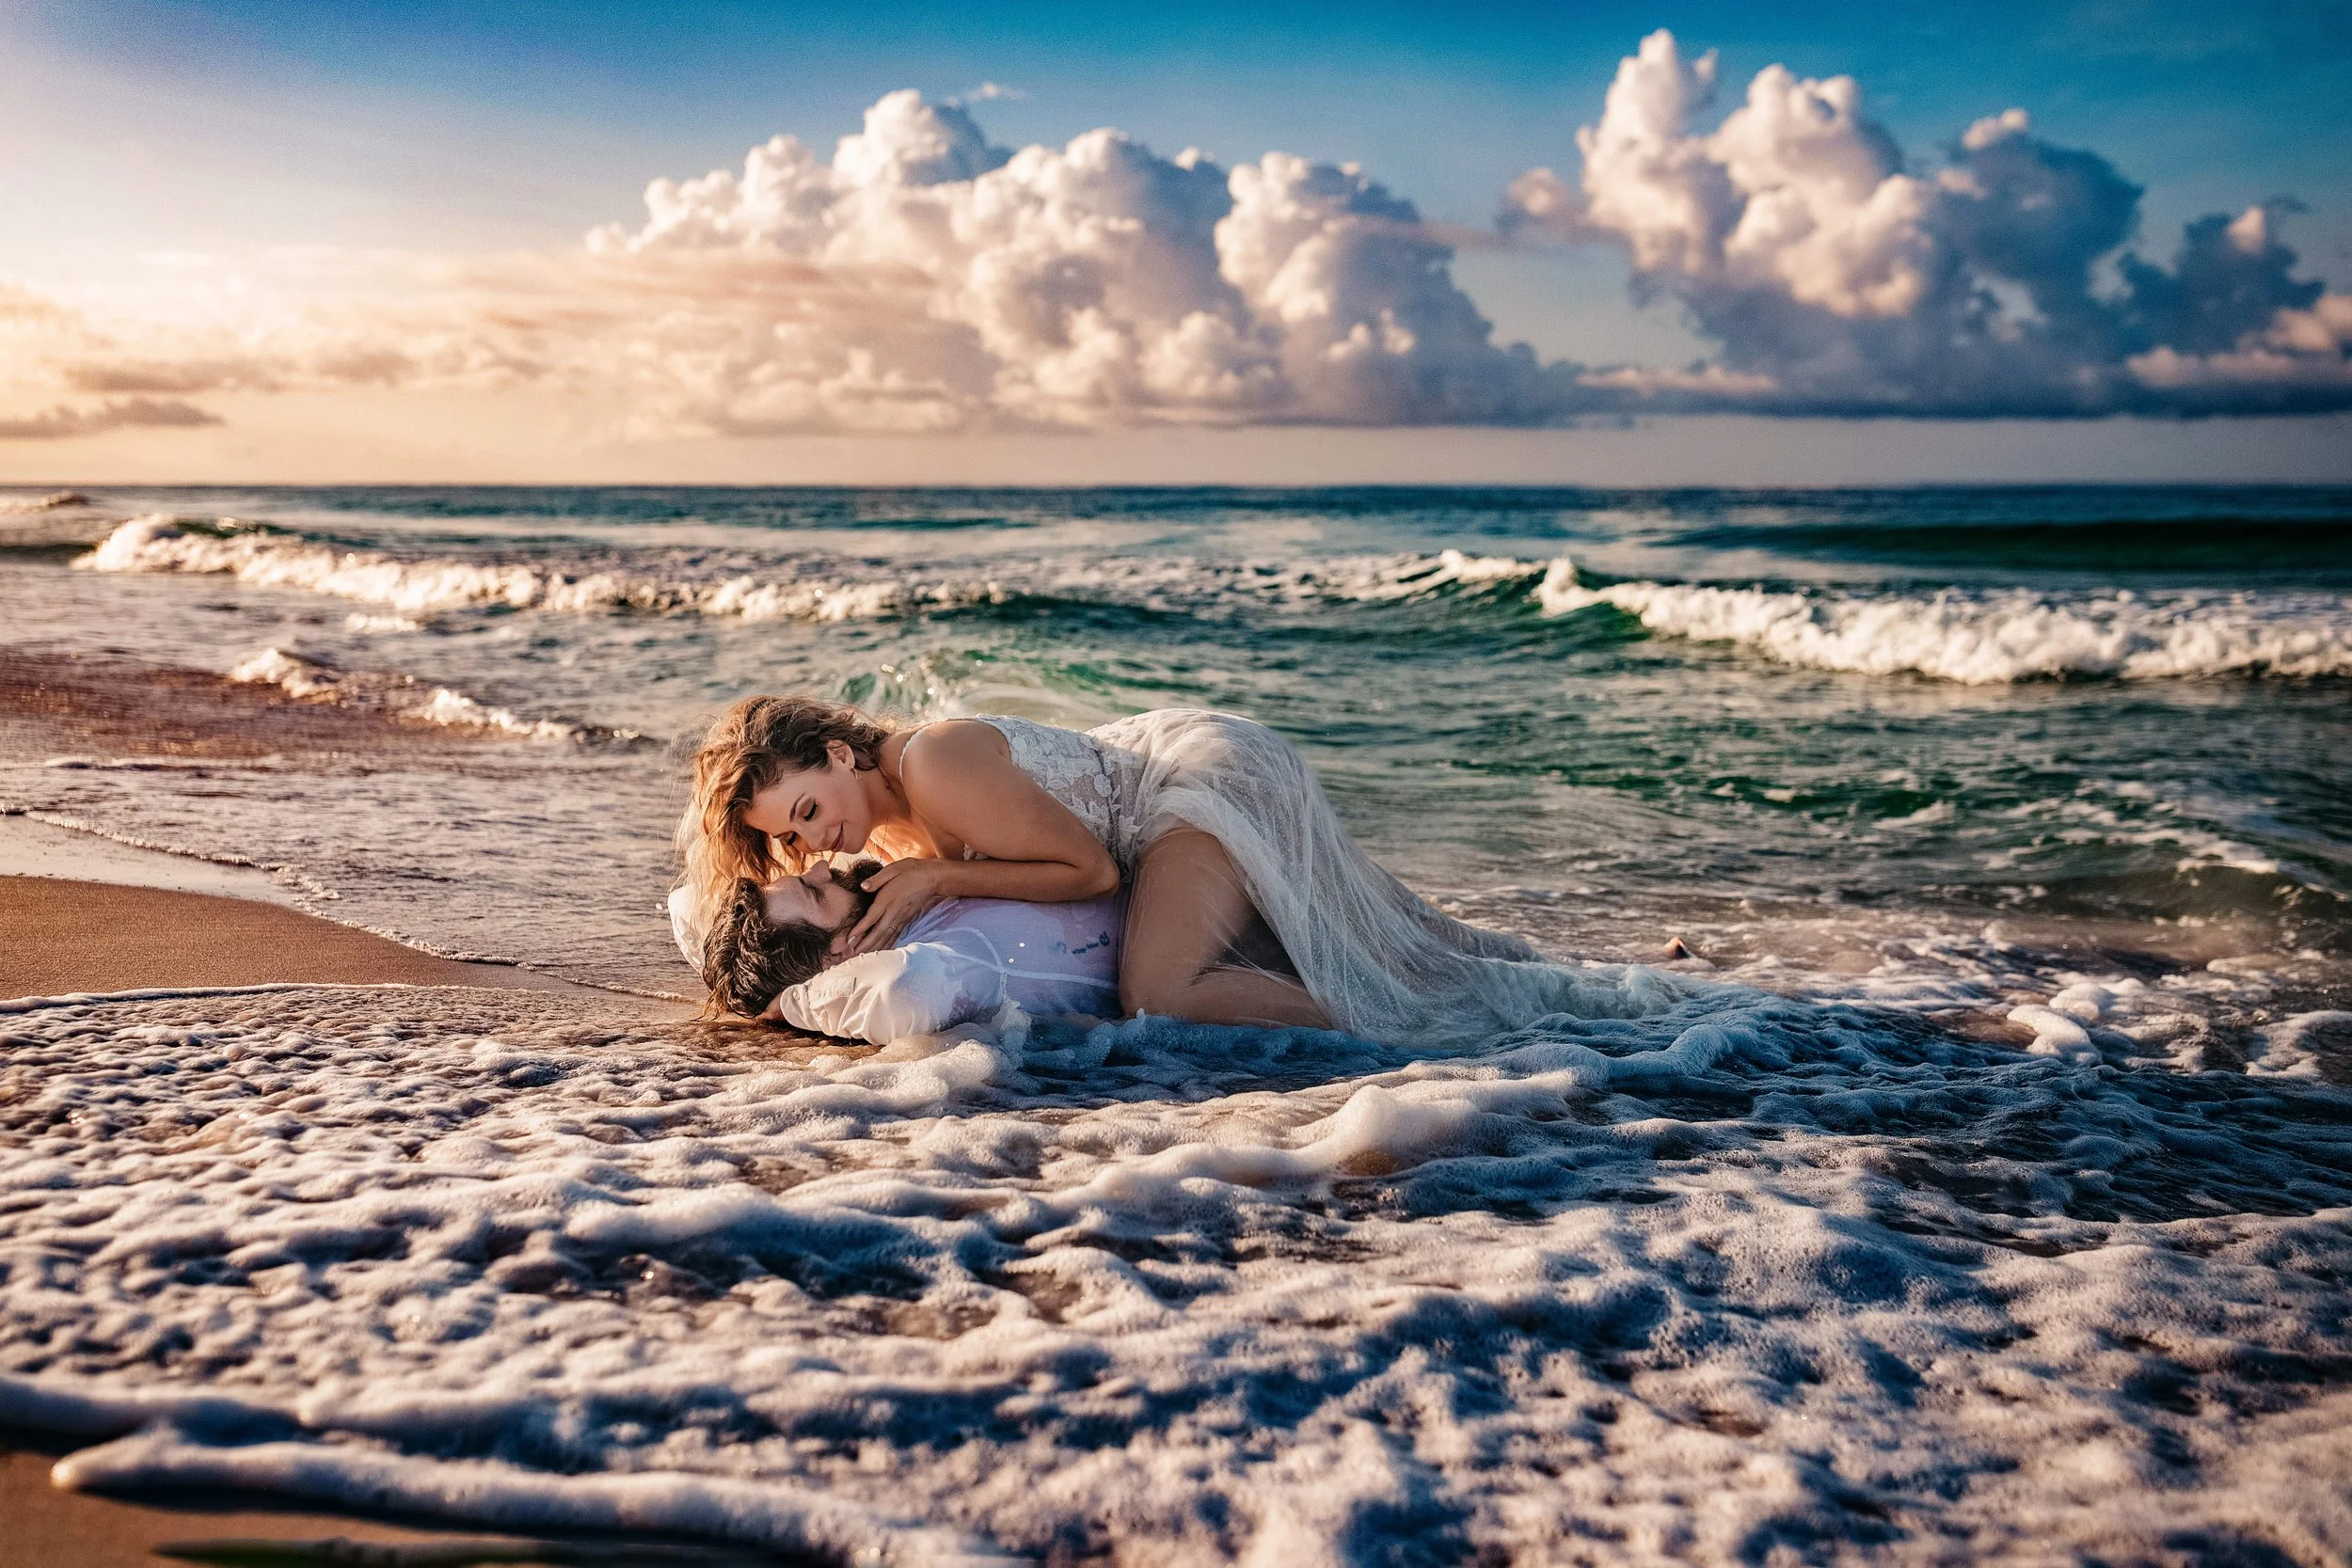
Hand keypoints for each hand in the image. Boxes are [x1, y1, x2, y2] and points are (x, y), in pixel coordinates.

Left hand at [837, 857, 954, 956]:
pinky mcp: (906, 920)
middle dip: (865, 945)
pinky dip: (886, 945)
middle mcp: (894, 911)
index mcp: (888, 898)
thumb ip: (877, 879)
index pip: (872, 917)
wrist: (933, 877)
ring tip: (862, 957)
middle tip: (852, 955)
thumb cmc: (911, 870)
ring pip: (887, 936)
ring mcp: (901, 917)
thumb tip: (863, 886)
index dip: (860, 929)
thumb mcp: (893, 869)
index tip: (849, 938)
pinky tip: (880, 951)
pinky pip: (895, 935)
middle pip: (878, 932)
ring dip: (874, 948)